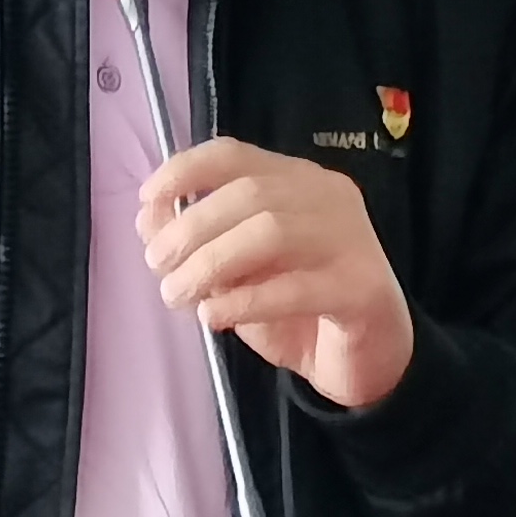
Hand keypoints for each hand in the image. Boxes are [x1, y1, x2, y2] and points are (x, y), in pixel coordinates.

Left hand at [138, 138, 414, 409]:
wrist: (367, 361)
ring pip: (271, 232)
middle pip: (249, 193)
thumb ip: (199, 242)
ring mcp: (351, 240)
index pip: (235, 155)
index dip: (184, 170)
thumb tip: (148, 218)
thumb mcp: (238, 272)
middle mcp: (328, 198)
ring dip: (210, 262)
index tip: (147, 199)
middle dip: (190, 227)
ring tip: (177, 294)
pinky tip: (214, 315)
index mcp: (297, 180)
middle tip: (157, 265)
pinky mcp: (362, 289)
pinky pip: (296, 287)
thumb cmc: (298, 309)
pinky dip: (244, 300)